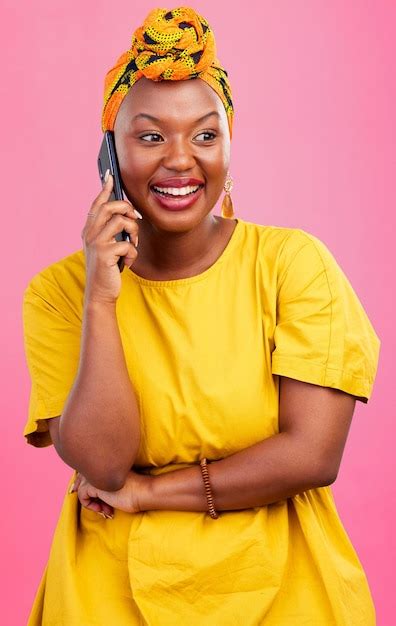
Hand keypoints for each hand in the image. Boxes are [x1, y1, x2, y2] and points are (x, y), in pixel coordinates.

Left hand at [70, 469, 152, 515]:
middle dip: (87, 493)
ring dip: (91, 501)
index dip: (89, 485)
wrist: (143, 492)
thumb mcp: (118, 483)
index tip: (99, 499)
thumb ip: (106, 481)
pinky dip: (89, 505)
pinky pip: (81, 495)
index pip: (88, 470)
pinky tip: (102, 509)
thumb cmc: (135, 490)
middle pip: (82, 477)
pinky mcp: (93, 484)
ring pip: (81, 487)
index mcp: (107, 461)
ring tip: (104, 509)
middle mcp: (99, 464)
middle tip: (99, 506)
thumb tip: (93, 492)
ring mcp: (95, 473)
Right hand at [81, 172, 141, 304]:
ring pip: (122, 221)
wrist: (100, 292)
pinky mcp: (105, 254)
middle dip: (127, 210)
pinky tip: (127, 263)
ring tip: (133, 245)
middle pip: (110, 206)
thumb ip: (112, 231)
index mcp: (89, 230)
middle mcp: (89, 233)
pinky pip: (128, 244)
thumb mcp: (107, 246)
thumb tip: (128, 214)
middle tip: (135, 220)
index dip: (105, 188)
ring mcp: (96, 243)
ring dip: (134, 233)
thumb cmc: (107, 269)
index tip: (111, 175)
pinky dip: (132, 254)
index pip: (97, 204)